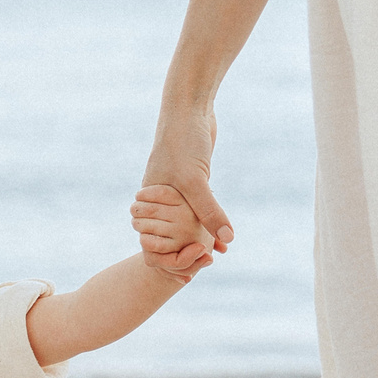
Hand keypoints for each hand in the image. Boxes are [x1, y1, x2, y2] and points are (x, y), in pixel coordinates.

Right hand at [141, 107, 232, 257]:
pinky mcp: (193, 180)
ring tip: (220, 252)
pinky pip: (201, 208)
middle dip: (188, 248)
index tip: (189, 269)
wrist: (189, 108)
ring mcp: (176, 189)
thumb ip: (210, 212)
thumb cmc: (183, 142)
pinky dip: (212, 221)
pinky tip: (227, 235)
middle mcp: (160, 196)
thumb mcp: (196, 182)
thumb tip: (226, 240)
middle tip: (207, 262)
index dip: (170, 255)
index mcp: (150, 199)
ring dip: (204, 236)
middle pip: (172, 232)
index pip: (154, 237)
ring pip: (188, 221)